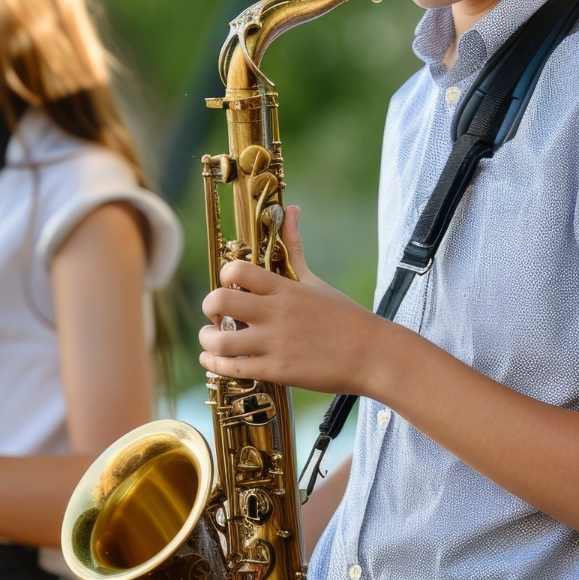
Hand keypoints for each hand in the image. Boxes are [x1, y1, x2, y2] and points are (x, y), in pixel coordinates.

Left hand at [198, 206, 399, 395]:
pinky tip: (215, 362)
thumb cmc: (344, 316)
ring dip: (207, 340)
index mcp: (283, 288)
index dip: (224, 277)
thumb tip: (291, 208)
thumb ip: (293, 247)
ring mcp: (275, 343)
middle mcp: (275, 313)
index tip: (229, 286)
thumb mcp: (314, 280)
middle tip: (216, 314)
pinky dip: (215, 366)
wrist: (372, 355)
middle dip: (209, 307)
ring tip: (212, 340)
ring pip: (219, 341)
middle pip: (218, 301)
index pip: (236, 270)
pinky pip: (232, 369)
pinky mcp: (277, 371)